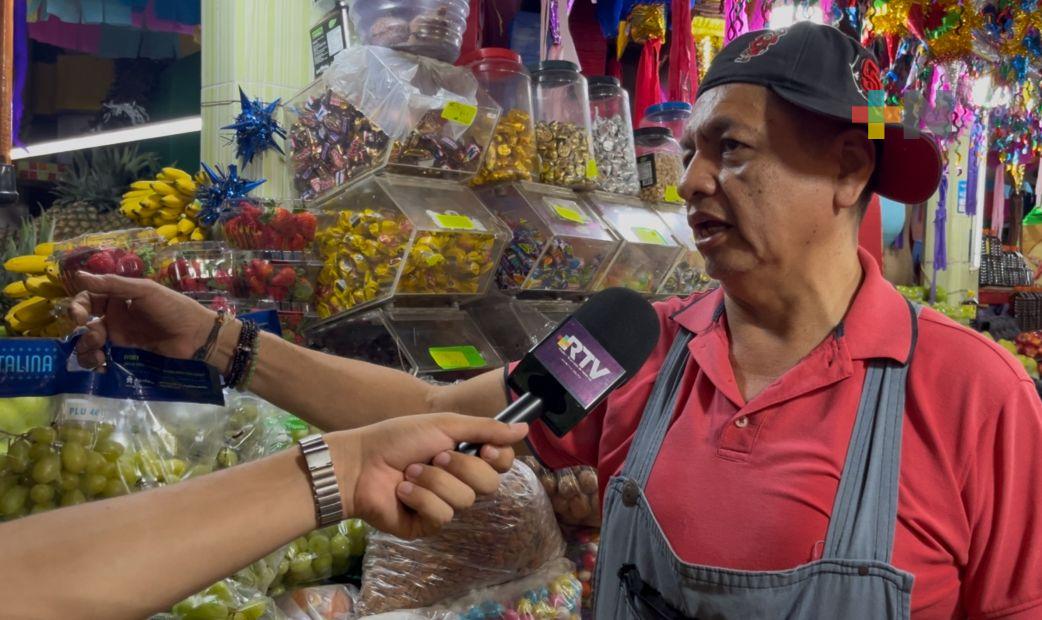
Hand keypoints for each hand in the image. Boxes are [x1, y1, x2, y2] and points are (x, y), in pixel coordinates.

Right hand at [67, 272, 216, 367]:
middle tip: (97, 339)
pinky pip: (103, 358)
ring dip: (87, 350)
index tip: (79, 318)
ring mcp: (120, 337)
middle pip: (85, 324)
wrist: (196, 336)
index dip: (77, 307)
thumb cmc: (173, 308)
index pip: (87, 299)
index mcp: (118, 298)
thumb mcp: (144, 291)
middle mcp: (115, 317)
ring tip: (99, 357)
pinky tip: (102, 367)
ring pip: (90, 343)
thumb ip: (113, 284)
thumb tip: (78, 274)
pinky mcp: (126, 355)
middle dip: (84, 333)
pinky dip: (96, 363)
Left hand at [330, 414, 527, 538]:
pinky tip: (403, 491)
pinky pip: (442, 516)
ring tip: (410, 472)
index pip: (502, 463)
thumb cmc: (398, 438)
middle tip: (436, 456)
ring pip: (465, 500)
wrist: (360, 463)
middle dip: (461, 467)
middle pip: (489, 484)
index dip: (498, 458)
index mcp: (466, 456)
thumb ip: (485, 428)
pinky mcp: (427, 525)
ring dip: (434, 481)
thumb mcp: (444, 425)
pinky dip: (421, 498)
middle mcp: (459, 481)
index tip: (486, 448)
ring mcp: (444, 504)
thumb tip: (525, 428)